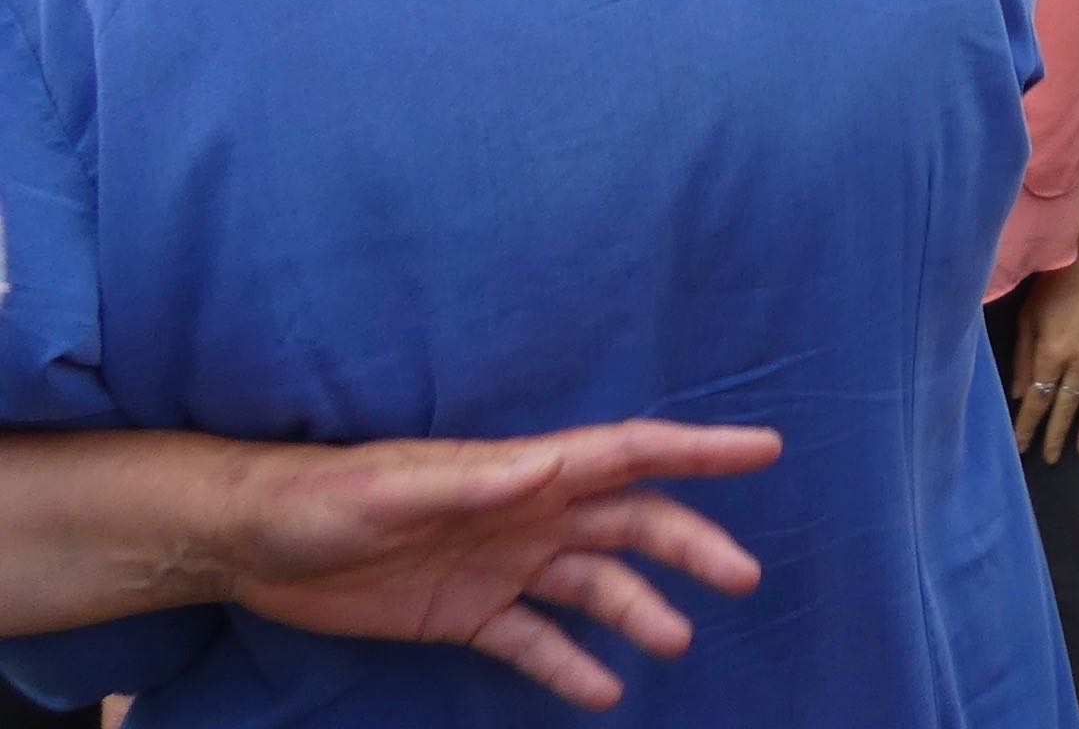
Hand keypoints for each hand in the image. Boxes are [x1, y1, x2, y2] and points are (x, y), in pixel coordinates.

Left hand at [218, 421, 780, 711]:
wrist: (248, 541)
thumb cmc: (316, 498)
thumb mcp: (388, 488)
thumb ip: (470, 483)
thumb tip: (547, 465)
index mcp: (518, 474)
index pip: (625, 456)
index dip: (697, 452)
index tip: (765, 450)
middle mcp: (526, 516)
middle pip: (629, 525)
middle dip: (690, 545)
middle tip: (742, 578)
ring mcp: (500, 566)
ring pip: (593, 587)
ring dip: (639, 611)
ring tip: (674, 645)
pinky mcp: (467, 614)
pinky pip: (534, 641)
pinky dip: (570, 665)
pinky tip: (602, 693)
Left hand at [1009, 258, 1078, 464]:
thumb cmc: (1054, 282)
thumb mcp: (1028, 317)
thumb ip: (1023, 358)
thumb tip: (1021, 394)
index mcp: (1052, 353)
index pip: (1038, 401)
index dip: (1029, 427)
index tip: (1021, 448)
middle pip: (1066, 407)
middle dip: (1057, 436)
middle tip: (1052, 459)